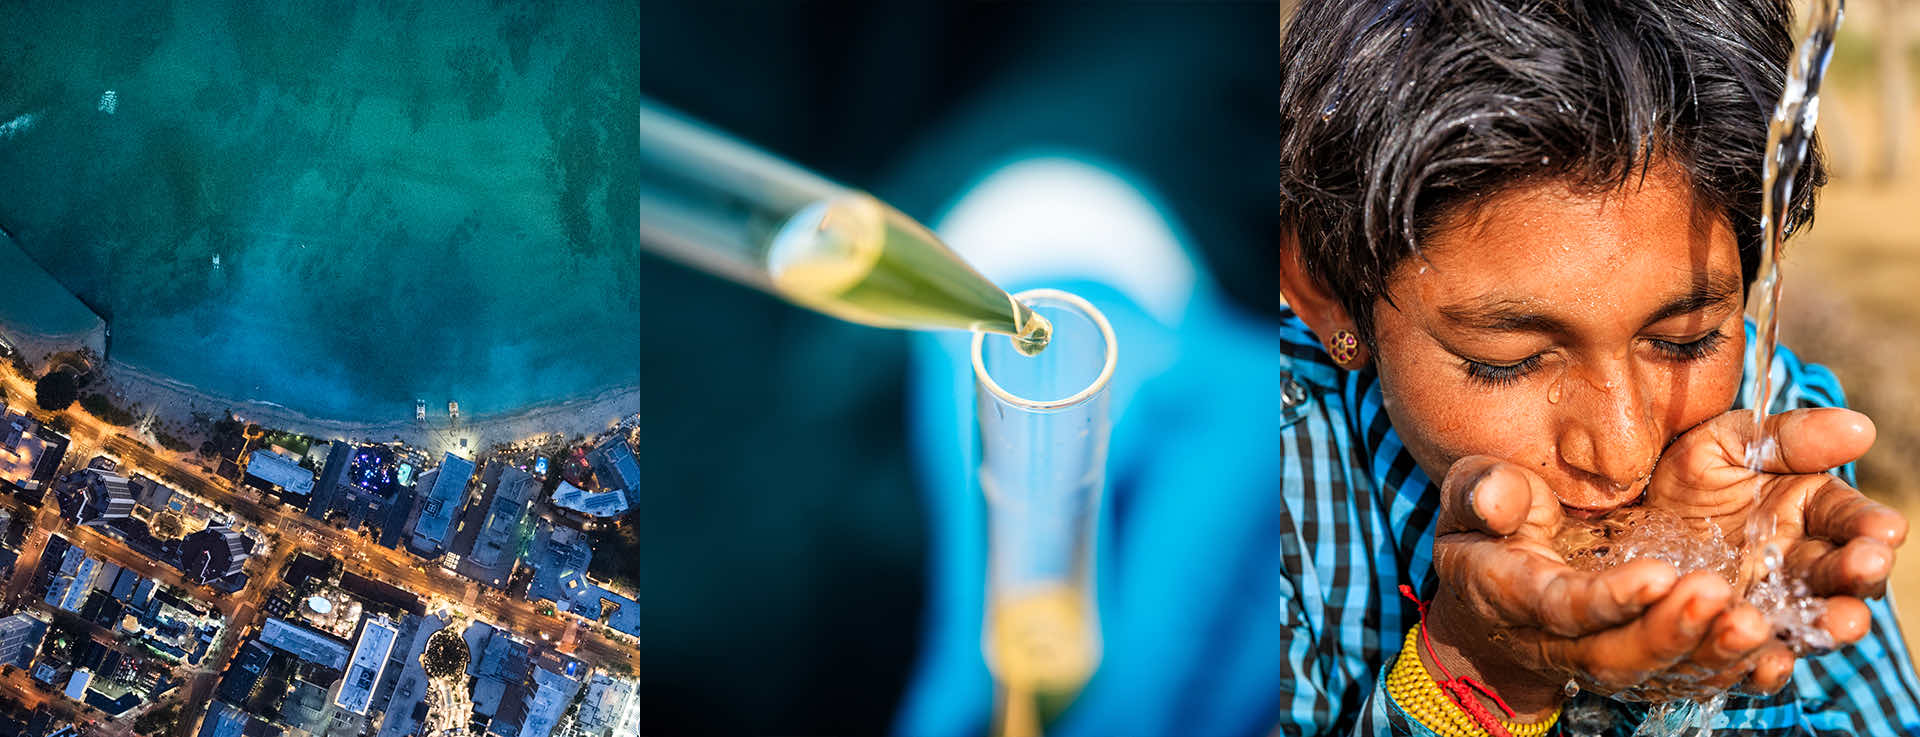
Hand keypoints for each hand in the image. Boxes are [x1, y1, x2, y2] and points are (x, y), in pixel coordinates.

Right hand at [1422, 456, 1778, 716]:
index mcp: (1512, 595)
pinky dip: (1730, 674)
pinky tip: (1774, 656)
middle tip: (1720, 598)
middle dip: (1669, 632)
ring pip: (1655, 674)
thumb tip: (1494, 496)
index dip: (1609, 599)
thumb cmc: (1485, 527)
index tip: (1659, 575)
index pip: (1561, 607)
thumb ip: (1481, 492)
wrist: (1489, 586)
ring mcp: (1598, 660)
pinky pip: (1683, 680)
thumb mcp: (1470, 496)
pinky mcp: (1636, 666)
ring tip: (1756, 625)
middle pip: (1614, 655)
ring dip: (1707, 654)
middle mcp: (1555, 642)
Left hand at [1645, 408, 1905, 656]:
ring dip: (1826, 623)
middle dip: (1857, 574)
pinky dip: (1764, 664)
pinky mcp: (1729, 636)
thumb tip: (1861, 428)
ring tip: (1839, 621)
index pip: (1851, 519)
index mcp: (1809, 510)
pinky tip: (1771, 661)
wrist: (1621, 515)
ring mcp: (1766, 604)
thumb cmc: (1684, 473)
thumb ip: (1788, 439)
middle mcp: (1798, 563)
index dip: (1871, 525)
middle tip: (1866, 569)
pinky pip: (1751, 658)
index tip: (1886, 529)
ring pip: (1806, 621)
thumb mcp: (1726, 443)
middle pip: (1839, 575)